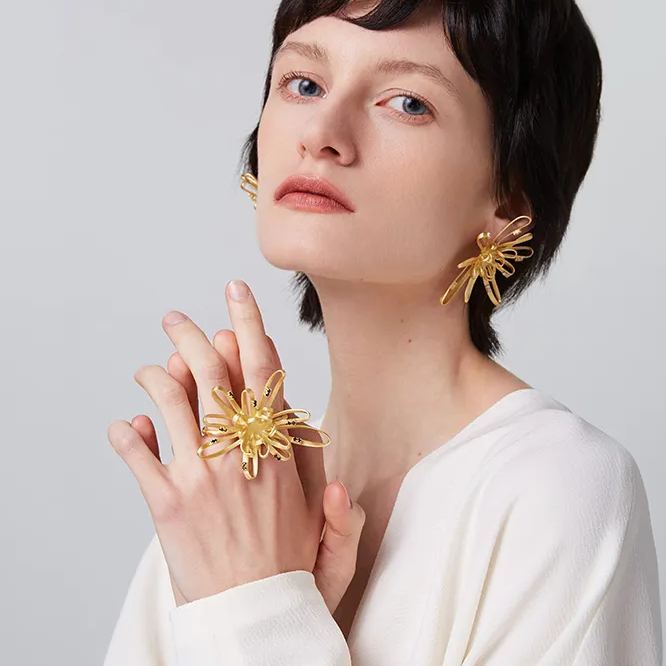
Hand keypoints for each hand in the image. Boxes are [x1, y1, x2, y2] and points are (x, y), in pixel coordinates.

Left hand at [107, 279, 354, 606]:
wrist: (255, 616)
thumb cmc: (291, 567)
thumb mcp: (327, 520)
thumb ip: (322, 472)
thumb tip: (310, 433)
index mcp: (276, 450)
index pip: (262, 373)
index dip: (248, 328)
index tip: (236, 298)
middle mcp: (237, 454)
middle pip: (211, 376)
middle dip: (191, 336)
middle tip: (175, 318)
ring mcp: (199, 476)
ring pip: (170, 404)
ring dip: (156, 376)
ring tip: (149, 367)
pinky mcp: (166, 504)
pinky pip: (138, 456)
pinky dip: (127, 433)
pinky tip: (126, 423)